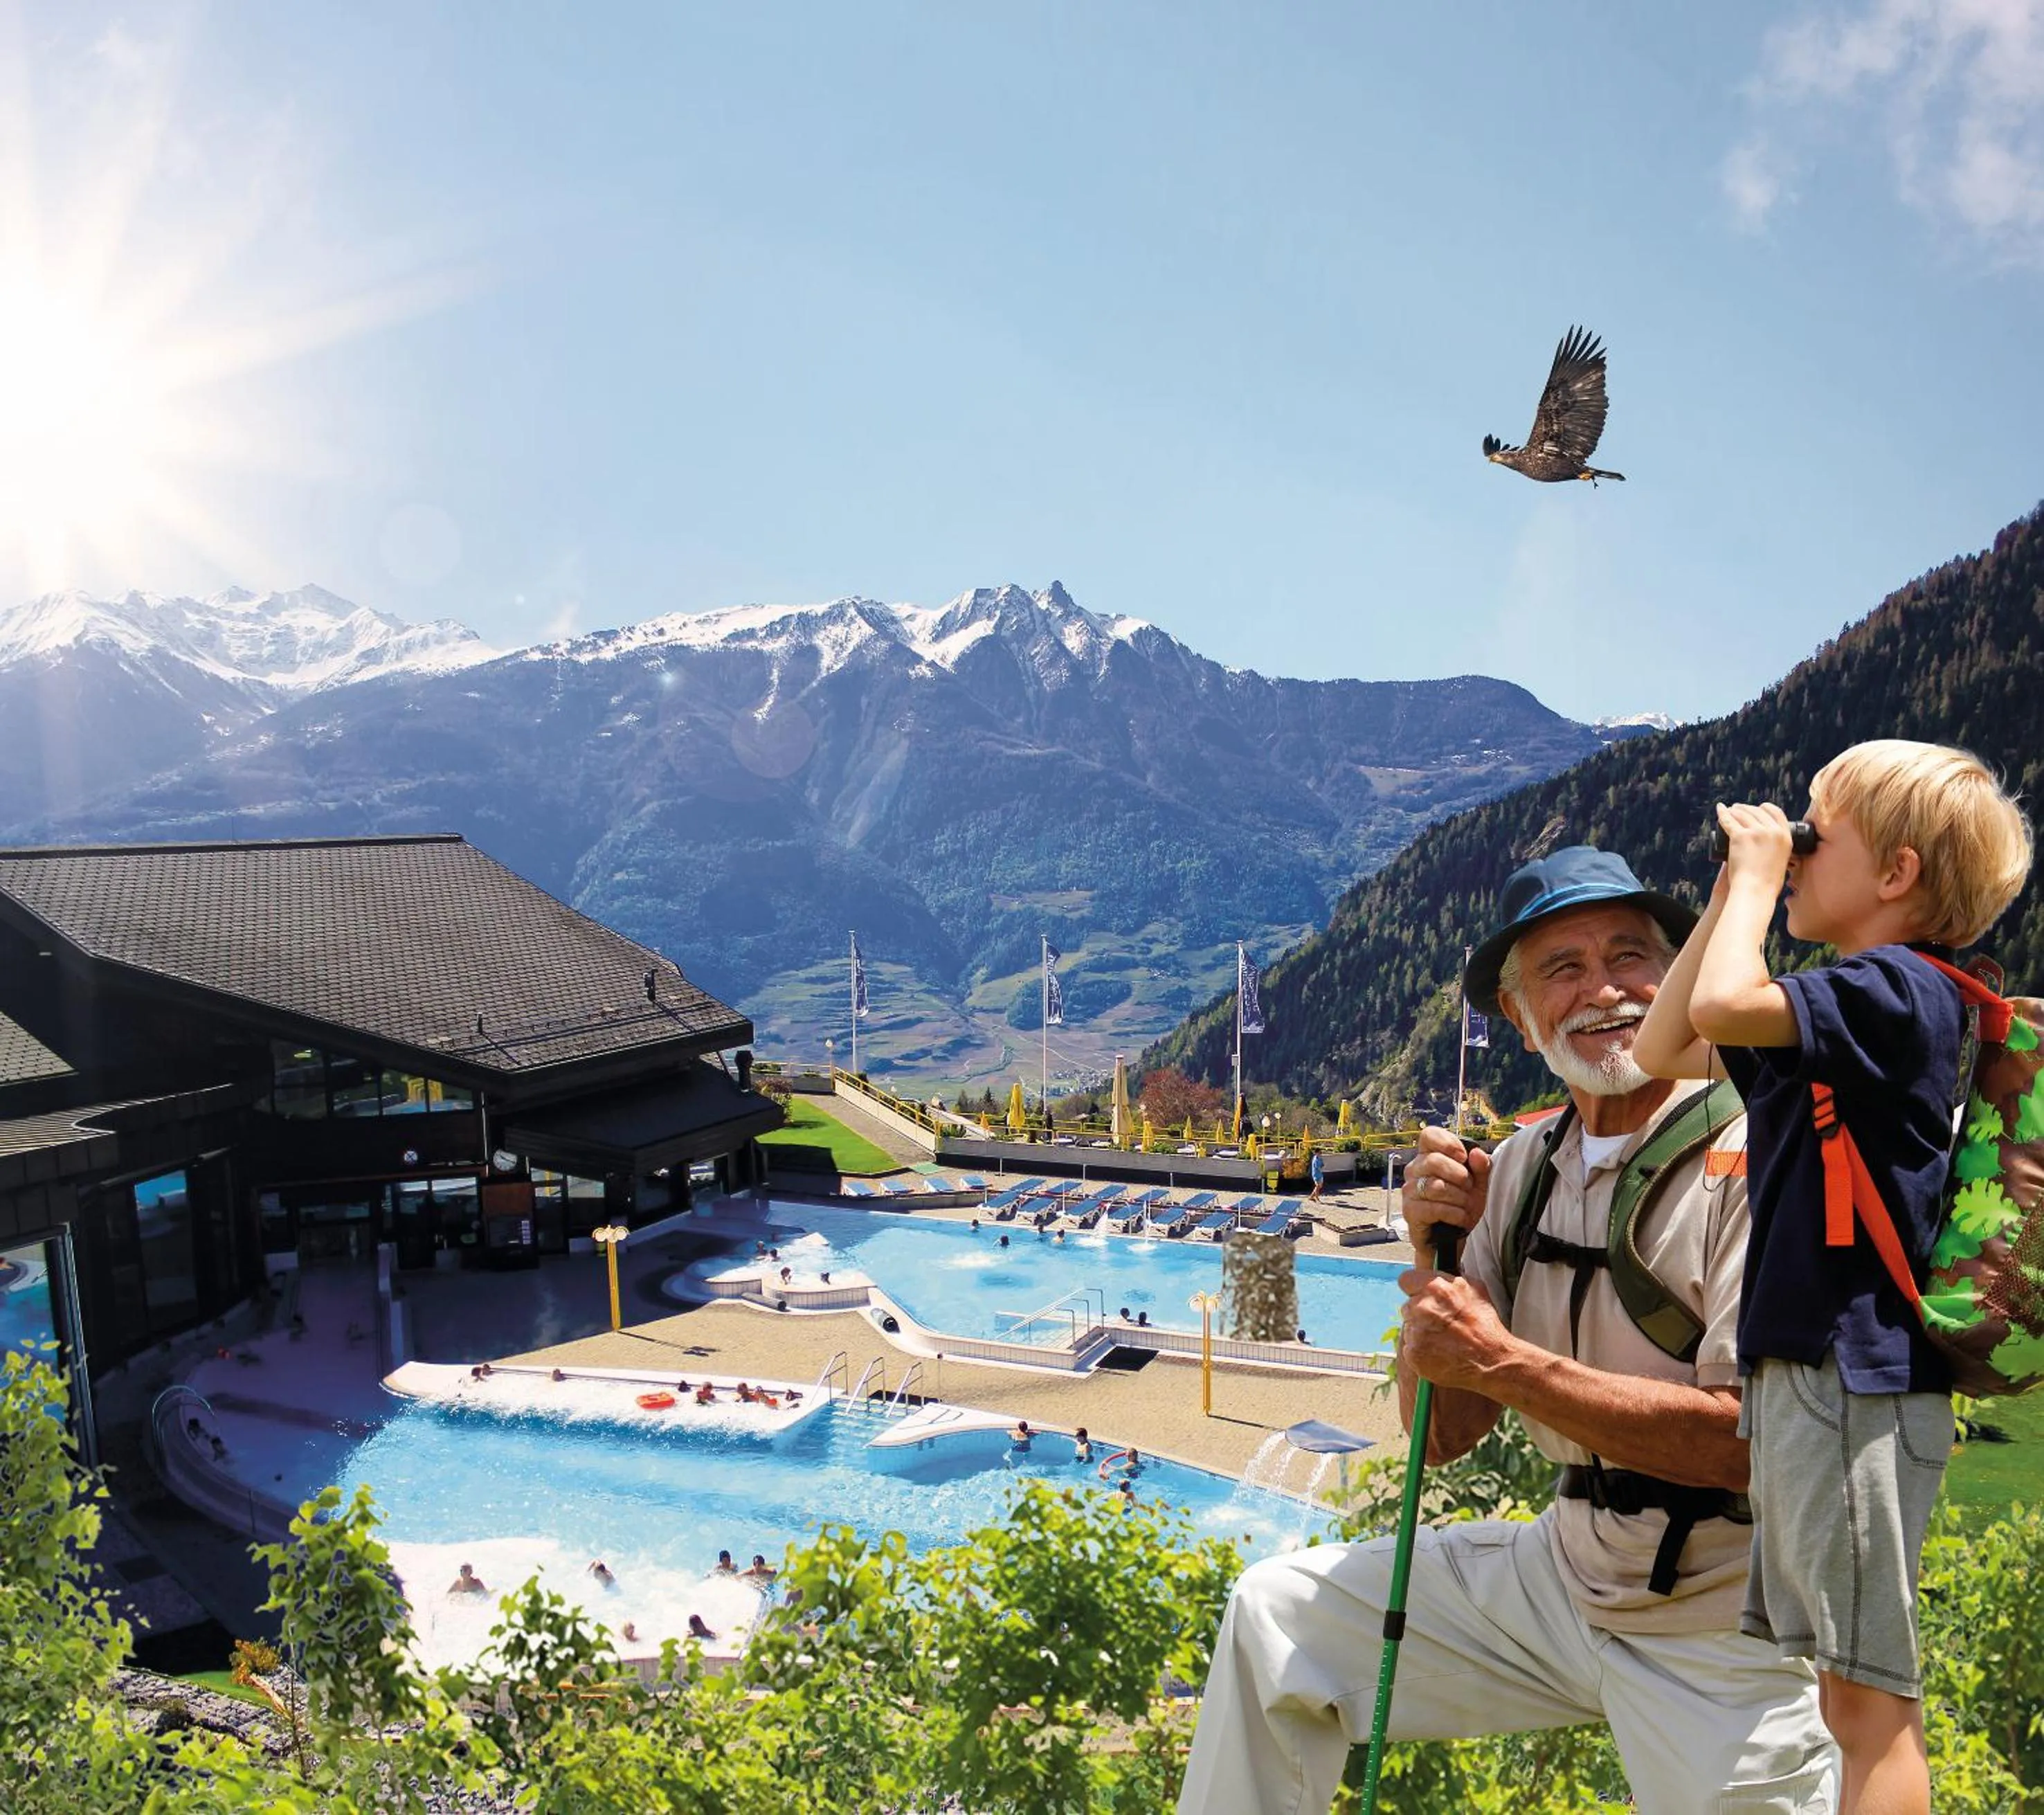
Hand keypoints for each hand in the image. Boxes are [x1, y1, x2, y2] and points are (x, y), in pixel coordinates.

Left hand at [1396, 1270, 1509, 1390]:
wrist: (1491, 1361)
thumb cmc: (1485, 1326)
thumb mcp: (1474, 1289)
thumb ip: (1449, 1280)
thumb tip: (1437, 1277)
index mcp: (1435, 1288)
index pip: (1406, 1280)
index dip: (1414, 1288)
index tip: (1421, 1296)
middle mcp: (1421, 1308)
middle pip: (1408, 1305)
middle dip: (1420, 1312)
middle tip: (1440, 1323)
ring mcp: (1415, 1332)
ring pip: (1409, 1327)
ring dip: (1420, 1331)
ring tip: (1443, 1339)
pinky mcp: (1413, 1353)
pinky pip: (1409, 1347)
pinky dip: (1421, 1350)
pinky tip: (1439, 1352)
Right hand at [1402, 1124, 1490, 1264]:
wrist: (1454, 1238)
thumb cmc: (1463, 1206)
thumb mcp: (1478, 1185)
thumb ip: (1481, 1168)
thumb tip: (1477, 1153)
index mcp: (1428, 1157)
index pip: (1428, 1136)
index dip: (1447, 1142)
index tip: (1463, 1157)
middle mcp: (1414, 1170)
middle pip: (1433, 1160)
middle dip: (1459, 1175)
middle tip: (1469, 1187)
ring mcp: (1410, 1191)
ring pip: (1435, 1186)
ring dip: (1459, 1198)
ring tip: (1467, 1205)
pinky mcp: (1410, 1212)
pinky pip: (1434, 1208)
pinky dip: (1454, 1214)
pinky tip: (1460, 1218)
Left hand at [1713, 801, 1794, 892]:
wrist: (1756, 890)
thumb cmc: (1766, 882)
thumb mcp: (1782, 860)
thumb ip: (1778, 849)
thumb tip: (1771, 845)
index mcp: (1786, 836)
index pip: (1776, 812)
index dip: (1764, 808)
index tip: (1758, 808)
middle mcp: (1773, 831)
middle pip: (1757, 811)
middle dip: (1746, 808)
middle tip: (1737, 809)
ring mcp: (1757, 832)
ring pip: (1743, 814)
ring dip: (1734, 810)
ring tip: (1729, 810)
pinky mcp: (1740, 836)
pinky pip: (1729, 820)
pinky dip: (1722, 813)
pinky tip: (1720, 809)